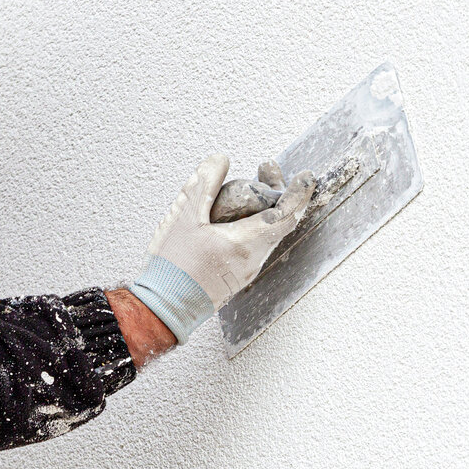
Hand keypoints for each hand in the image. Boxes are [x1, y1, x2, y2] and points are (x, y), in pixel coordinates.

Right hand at [129, 154, 314, 342]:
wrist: (163, 308)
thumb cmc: (171, 268)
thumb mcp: (184, 215)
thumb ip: (204, 183)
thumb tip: (221, 160)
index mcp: (244, 244)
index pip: (285, 215)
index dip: (298, 193)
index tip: (305, 176)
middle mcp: (251, 260)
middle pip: (279, 223)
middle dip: (279, 193)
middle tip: (266, 169)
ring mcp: (244, 271)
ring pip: (266, 235)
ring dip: (265, 209)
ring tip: (249, 186)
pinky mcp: (234, 277)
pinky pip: (253, 246)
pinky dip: (253, 224)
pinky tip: (234, 215)